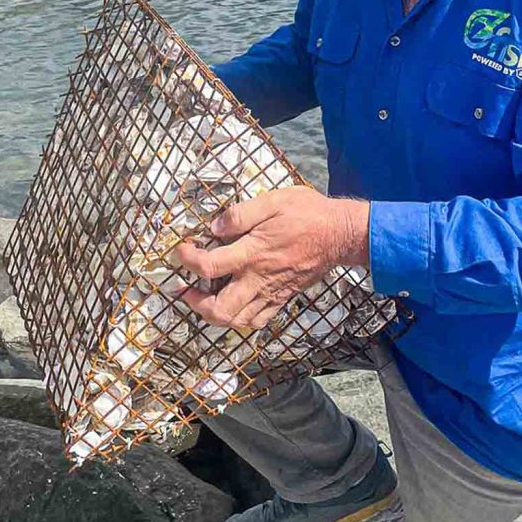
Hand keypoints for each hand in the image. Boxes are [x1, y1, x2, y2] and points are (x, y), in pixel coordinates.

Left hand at [166, 188, 369, 330]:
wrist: (340, 234)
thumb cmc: (308, 214)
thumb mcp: (273, 201)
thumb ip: (241, 214)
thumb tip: (215, 226)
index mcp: (253, 253)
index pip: (209, 266)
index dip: (187, 260)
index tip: (182, 249)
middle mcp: (259, 278)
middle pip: (219, 309)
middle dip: (195, 303)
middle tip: (185, 288)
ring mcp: (272, 292)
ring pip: (237, 321)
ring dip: (214, 315)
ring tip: (203, 299)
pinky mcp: (282, 298)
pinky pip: (257, 321)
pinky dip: (239, 319)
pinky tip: (232, 304)